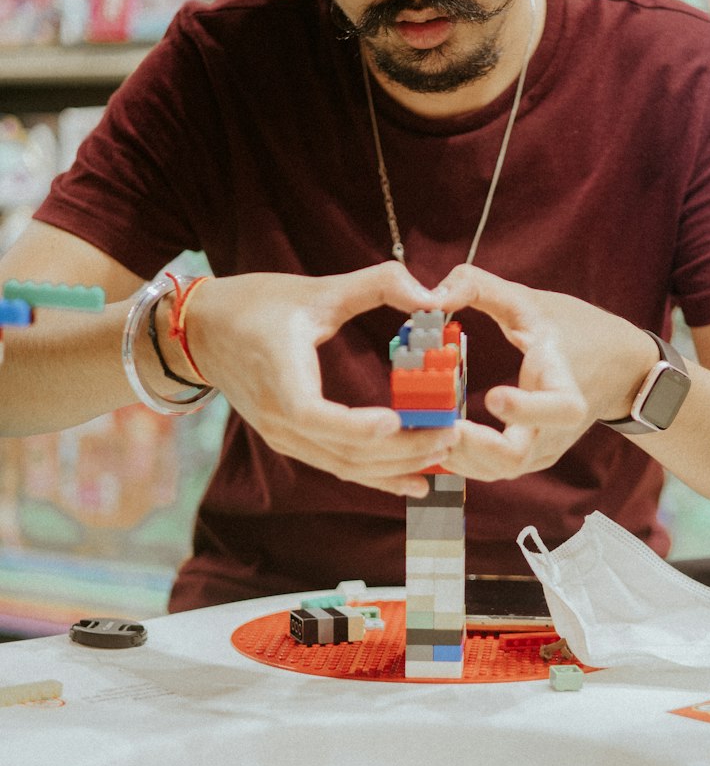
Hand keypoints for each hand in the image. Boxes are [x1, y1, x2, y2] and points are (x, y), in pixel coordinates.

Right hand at [181, 262, 460, 496]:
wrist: (204, 331)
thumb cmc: (256, 305)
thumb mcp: (316, 290)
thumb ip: (376, 285)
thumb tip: (432, 292)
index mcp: (279, 378)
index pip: (313, 416)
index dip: (354, 426)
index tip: (395, 421)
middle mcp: (278, 420)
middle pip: (342, 452)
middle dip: (401, 449)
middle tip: (450, 433)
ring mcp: (284, 436)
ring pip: (344, 467)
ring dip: (396, 467)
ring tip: (443, 456)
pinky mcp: (293, 442)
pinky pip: (338, 467)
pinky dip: (377, 475)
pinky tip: (414, 480)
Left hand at [430, 265, 613, 481]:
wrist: (621, 370)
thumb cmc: (577, 330)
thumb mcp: (531, 301)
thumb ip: (479, 288)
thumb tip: (430, 295)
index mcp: (567, 386)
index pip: (558, 410)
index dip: (526, 409)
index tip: (493, 397)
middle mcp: (556, 429)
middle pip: (516, 458)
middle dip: (472, 448)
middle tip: (441, 426)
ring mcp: (543, 448)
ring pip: (499, 470)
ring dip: (460, 456)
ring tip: (428, 428)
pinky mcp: (532, 457)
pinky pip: (495, 469)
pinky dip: (465, 459)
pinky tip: (438, 436)